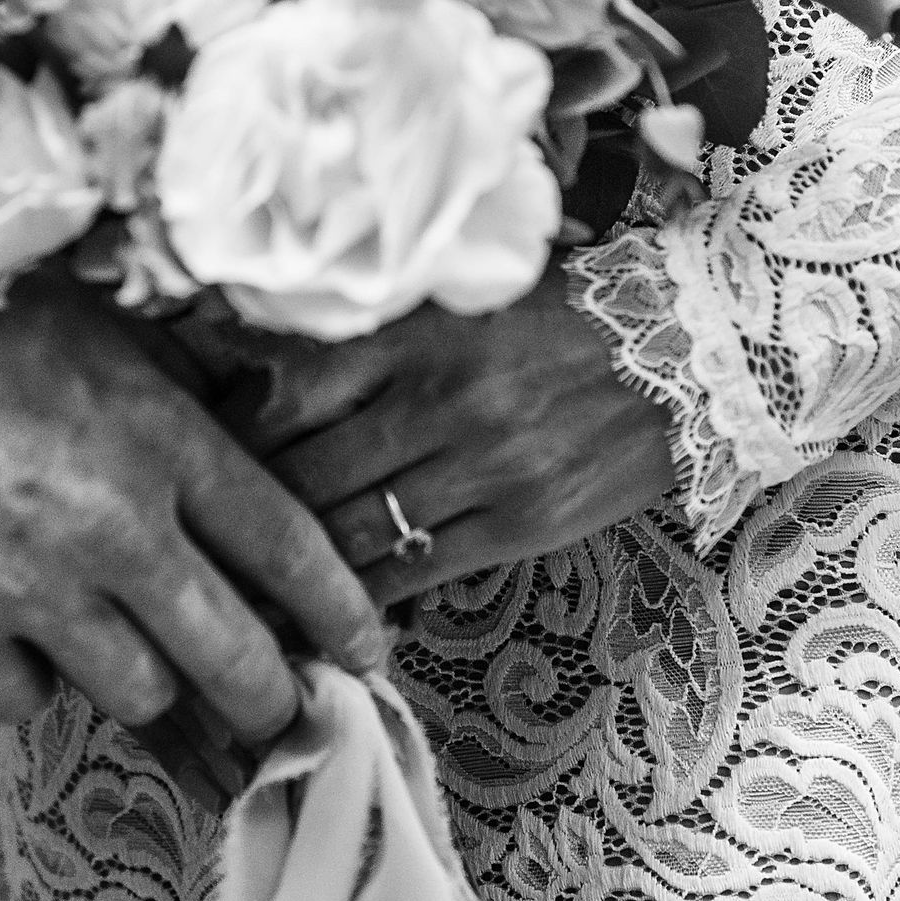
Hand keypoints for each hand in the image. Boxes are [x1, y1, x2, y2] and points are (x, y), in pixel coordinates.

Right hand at [0, 268, 388, 747]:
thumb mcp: (105, 330)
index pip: (291, 550)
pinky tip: (16, 642)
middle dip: (270, 700)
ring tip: (121, 649)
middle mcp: (117, 529)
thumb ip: (182, 398)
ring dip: (142, 681)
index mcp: (167, 444)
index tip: (367, 653)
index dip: (342, 614)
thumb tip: (245, 445)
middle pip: (234, 660)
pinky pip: (22, 701)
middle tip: (277, 713)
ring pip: (138, 695)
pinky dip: (28, 682)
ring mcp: (32, 588)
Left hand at [226, 263, 678, 603]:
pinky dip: (363, 594)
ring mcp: (481, 467)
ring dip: (295, 562)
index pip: (284, 388)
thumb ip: (374, 327)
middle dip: (250, 508)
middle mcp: (439, 399)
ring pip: (349, 532)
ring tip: (252, 582)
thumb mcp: (464, 295)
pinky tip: (333, 605)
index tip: (205, 450)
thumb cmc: (567, 313)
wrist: (694, 351)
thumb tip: (260, 354)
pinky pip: (413, 572)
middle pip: (303, 472)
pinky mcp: (520, 524)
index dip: (230, 430)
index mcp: (417, 331)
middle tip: (210, 533)